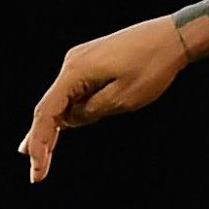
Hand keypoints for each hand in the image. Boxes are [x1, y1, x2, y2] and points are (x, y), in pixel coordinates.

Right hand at [17, 16, 189, 182]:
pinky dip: (67, 111)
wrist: (174, 35)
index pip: (47, 112)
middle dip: (40, 140)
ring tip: (39, 155)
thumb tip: (70, 120)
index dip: (39, 143)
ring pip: (61, 99)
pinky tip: (60, 126)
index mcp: (76, 71)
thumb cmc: (152, 65)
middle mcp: (72, 62)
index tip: (37, 171)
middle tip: (35, 173)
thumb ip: (91, 112)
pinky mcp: (93, 60)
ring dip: (52, 127)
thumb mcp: (122, 99)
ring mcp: (82, 59)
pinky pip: (74, 90)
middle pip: (49, 106)